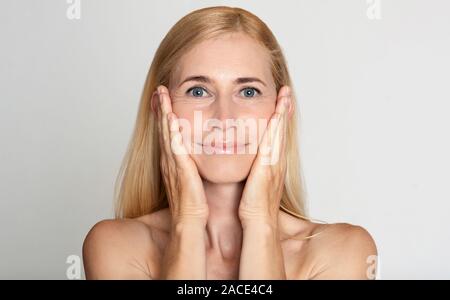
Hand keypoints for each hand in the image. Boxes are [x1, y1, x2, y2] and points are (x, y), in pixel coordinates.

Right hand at [156, 85, 208, 225]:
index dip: (166, 117)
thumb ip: (193, 168)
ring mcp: (171, 162)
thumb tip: (199, 158)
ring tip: (161, 94)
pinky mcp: (177, 167)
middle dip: (161, 108)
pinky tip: (170, 114)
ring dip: (163, 112)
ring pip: (166, 132)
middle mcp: (169, 160)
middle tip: (160, 89)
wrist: (190, 221)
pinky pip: (172, 143)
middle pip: (164, 129)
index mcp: (174, 162)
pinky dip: (170, 128)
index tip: (166, 100)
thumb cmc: (194, 203)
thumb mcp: (193, 180)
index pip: (169, 134)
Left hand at [238, 86, 290, 226]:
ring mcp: (276, 163)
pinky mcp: (270, 166)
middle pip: (282, 131)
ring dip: (283, 112)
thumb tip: (246, 167)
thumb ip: (252, 173)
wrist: (258, 222)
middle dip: (284, 110)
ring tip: (285, 95)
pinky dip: (277, 125)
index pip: (276, 138)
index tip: (279, 105)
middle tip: (286, 92)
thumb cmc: (253, 207)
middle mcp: (277, 162)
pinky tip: (278, 111)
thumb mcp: (253, 184)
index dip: (279, 121)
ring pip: (280, 132)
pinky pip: (274, 140)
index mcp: (272, 165)